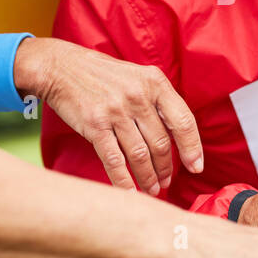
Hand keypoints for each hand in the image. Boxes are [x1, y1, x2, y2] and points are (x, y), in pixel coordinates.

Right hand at [14, 37, 201, 194]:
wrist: (61, 67)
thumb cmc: (102, 74)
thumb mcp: (137, 77)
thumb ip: (157, 100)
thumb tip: (177, 136)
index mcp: (155, 83)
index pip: (183, 121)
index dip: (192, 148)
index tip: (196, 166)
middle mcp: (138, 96)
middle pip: (161, 142)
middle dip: (165, 168)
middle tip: (165, 182)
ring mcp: (116, 110)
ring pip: (140, 154)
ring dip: (147, 177)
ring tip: (151, 188)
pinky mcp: (95, 124)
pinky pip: (114, 159)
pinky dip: (123, 180)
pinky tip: (129, 191)